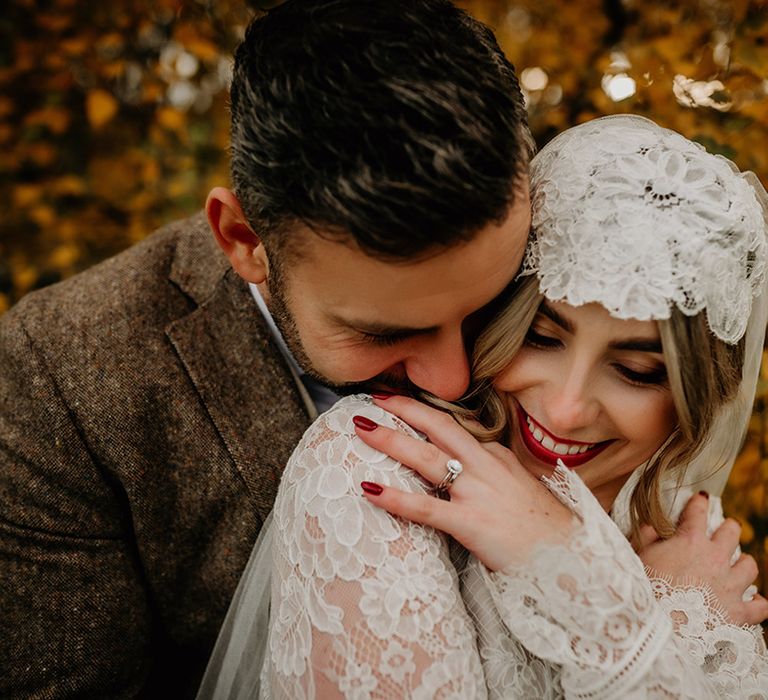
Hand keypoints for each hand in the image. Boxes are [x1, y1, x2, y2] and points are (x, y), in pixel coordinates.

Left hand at [353, 394, 574, 571]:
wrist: (569, 557)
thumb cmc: (540, 525)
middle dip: (403, 410)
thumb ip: (489, 469)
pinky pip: (424, 507)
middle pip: (437, 428)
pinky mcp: (470, 523)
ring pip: (426, 458)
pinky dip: (394, 497)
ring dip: (391, 440)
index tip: (397, 402)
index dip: (422, 413)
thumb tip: (462, 461)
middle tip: (372, 399)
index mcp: (494, 456)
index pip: (453, 428)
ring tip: (362, 429)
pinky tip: (369, 487)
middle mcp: (484, 466)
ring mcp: (476, 492)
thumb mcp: (516, 484)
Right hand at [636, 492, 767, 625]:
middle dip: (728, 528)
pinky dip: (758, 603)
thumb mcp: (639, 556)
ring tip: (738, 565)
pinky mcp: (738, 612)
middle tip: (724, 530)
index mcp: (690, 540)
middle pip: (732, 532)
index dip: (699, 503)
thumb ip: (647, 537)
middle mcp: (715, 558)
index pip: (698, 512)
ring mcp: (730, 585)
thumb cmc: (645, 588)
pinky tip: (754, 601)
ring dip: (744, 564)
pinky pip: (760, 606)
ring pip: (750, 565)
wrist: (659, 625)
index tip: (700, 499)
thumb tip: (651, 526)